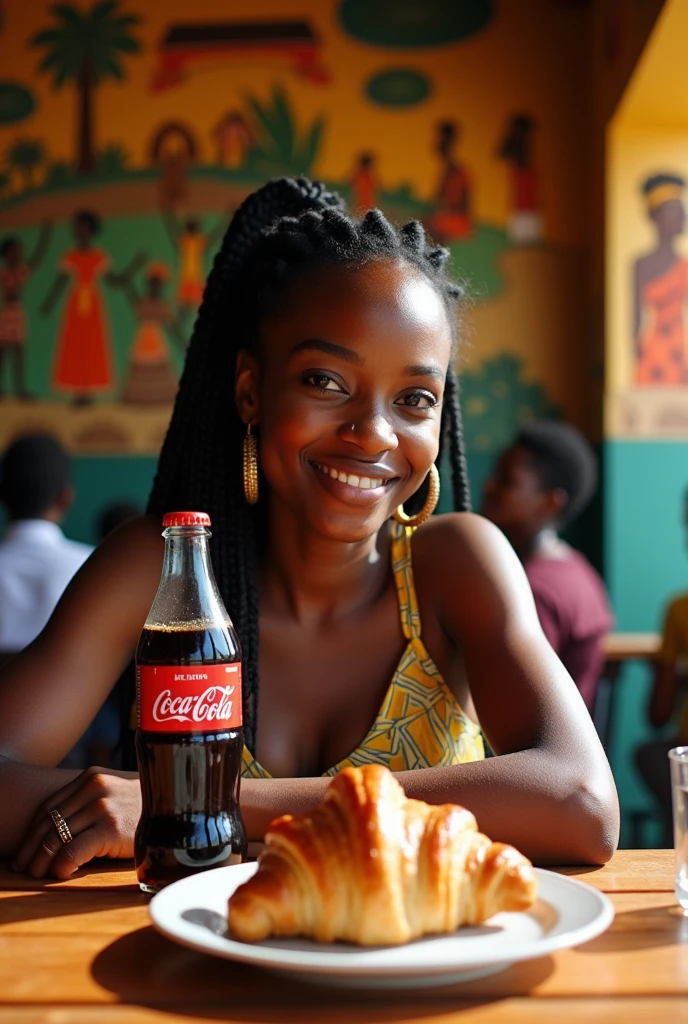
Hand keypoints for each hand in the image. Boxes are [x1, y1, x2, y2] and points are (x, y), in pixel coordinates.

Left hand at [11, 767, 140, 879]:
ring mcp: (102, 806)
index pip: (49, 807)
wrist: (181, 808)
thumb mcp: (118, 793)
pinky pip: (72, 852)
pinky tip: (59, 875)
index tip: (25, 849)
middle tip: (22, 867)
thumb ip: (92, 801)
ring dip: (40, 861)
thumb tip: (62, 827)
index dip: (32, 831)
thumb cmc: (148, 807)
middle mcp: (94, 788)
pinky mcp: (110, 828)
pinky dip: (60, 867)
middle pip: (47, 822)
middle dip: (30, 849)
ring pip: (55, 838)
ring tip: (35, 875)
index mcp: (91, 778)